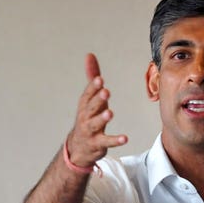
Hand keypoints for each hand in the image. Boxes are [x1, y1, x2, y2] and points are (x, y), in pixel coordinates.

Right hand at [66, 53, 127, 167]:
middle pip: (91, 108)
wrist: (78, 147)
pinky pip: (106, 142)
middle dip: (97, 100)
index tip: (100, 79)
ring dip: (102, 119)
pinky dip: (115, 140)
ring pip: (95, 124)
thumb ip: (92, 78)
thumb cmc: (87, 118)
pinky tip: (124, 138)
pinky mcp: (97, 144)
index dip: (93, 87)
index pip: (87, 94)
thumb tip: (90, 55)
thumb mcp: (89, 98)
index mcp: (85, 105)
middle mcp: (85, 117)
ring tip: (110, 113)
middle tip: (105, 92)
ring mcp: (90, 131)